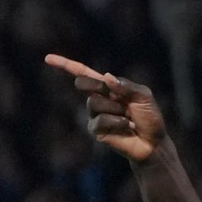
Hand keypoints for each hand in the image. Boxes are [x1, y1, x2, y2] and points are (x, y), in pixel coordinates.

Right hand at [44, 54, 166, 161]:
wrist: (153, 143)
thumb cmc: (150, 118)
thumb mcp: (143, 96)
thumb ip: (126, 85)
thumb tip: (106, 77)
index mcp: (108, 87)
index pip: (84, 74)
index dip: (66, 65)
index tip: (48, 58)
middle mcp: (99, 99)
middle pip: (84, 84)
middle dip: (94, 85)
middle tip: (115, 96)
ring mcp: (96, 115)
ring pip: (94, 103)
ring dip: (115, 109)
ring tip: (128, 117)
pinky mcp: (97, 130)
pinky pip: (100, 120)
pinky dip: (116, 121)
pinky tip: (126, 126)